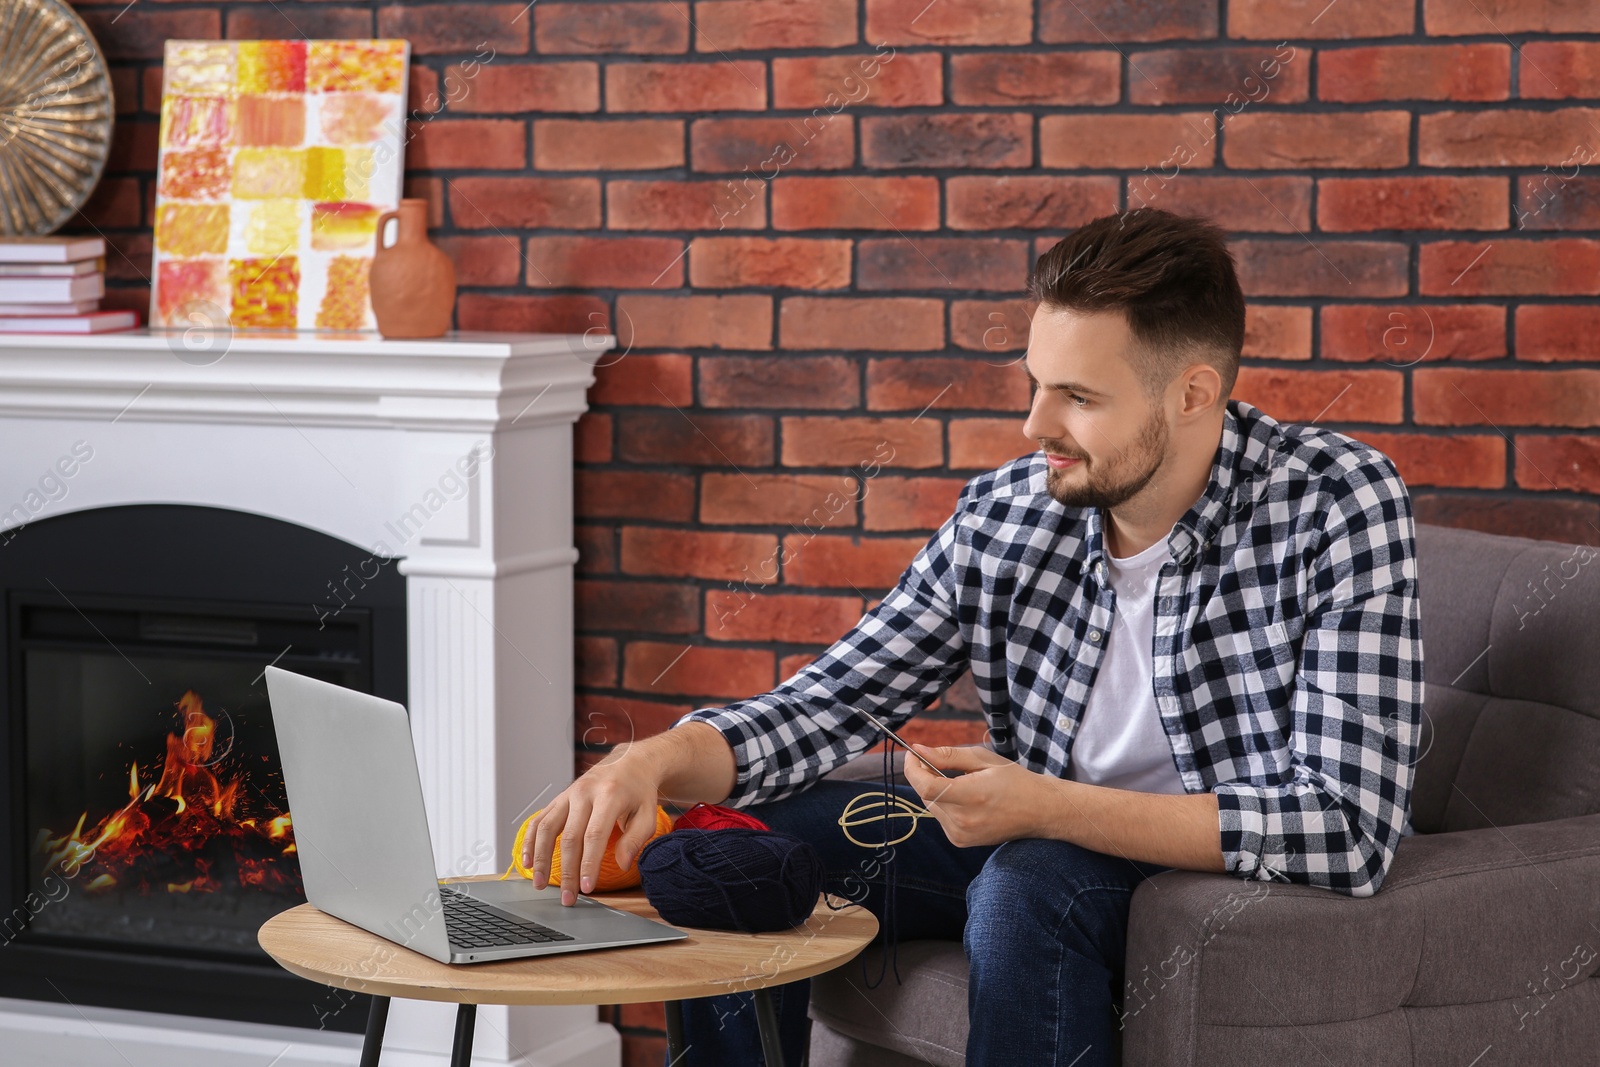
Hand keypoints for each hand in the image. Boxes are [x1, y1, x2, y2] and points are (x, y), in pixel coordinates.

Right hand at [522, 742, 662, 905]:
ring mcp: (568, 794)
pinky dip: (530, 841)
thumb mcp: (648, 814)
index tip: (587, 888)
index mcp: (609, 795)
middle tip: (568, 898)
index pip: (594, 835)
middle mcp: (584, 793)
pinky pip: (539, 820)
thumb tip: (621, 864)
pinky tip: (526, 861)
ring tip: (539, 885)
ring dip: (540, 859)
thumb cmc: (639, 793)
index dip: (589, 863)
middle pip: (570, 837)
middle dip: (567, 871)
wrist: (629, 763)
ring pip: (547, 828)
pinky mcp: (559, 799)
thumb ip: (636, 839)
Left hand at [901, 743, 1048, 847]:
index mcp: (972, 797)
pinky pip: (941, 817)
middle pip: (926, 794)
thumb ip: (948, 755)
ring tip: (960, 781)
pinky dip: (945, 804)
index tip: (912, 754)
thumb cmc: (1014, 780)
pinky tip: (965, 798)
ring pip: (931, 806)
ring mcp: (961, 835)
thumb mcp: (983, 759)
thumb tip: (918, 749)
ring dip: (935, 790)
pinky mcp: (961, 841)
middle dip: (924, 775)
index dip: (913, 769)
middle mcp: (964, 821)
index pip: (927, 787)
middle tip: (937, 761)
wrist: (1040, 811)